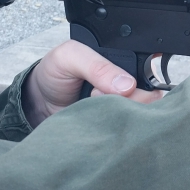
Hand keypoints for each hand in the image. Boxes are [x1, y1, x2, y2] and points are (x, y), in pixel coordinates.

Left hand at [23, 40, 161, 126]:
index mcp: (125, 60)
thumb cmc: (54, 74)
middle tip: (96, 94)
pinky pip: (129, 133)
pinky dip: (114, 129)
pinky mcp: (118, 129)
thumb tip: (127, 85)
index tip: (120, 84)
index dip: (141, 78)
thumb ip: (96, 65)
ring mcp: (126, 108)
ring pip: (142, 116)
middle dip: (125, 99)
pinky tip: (98, 121)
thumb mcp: (70, 57)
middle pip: (151, 96)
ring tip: (93, 105)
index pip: (151, 70)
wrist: (37, 104)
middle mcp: (132, 85)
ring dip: (118, 114)